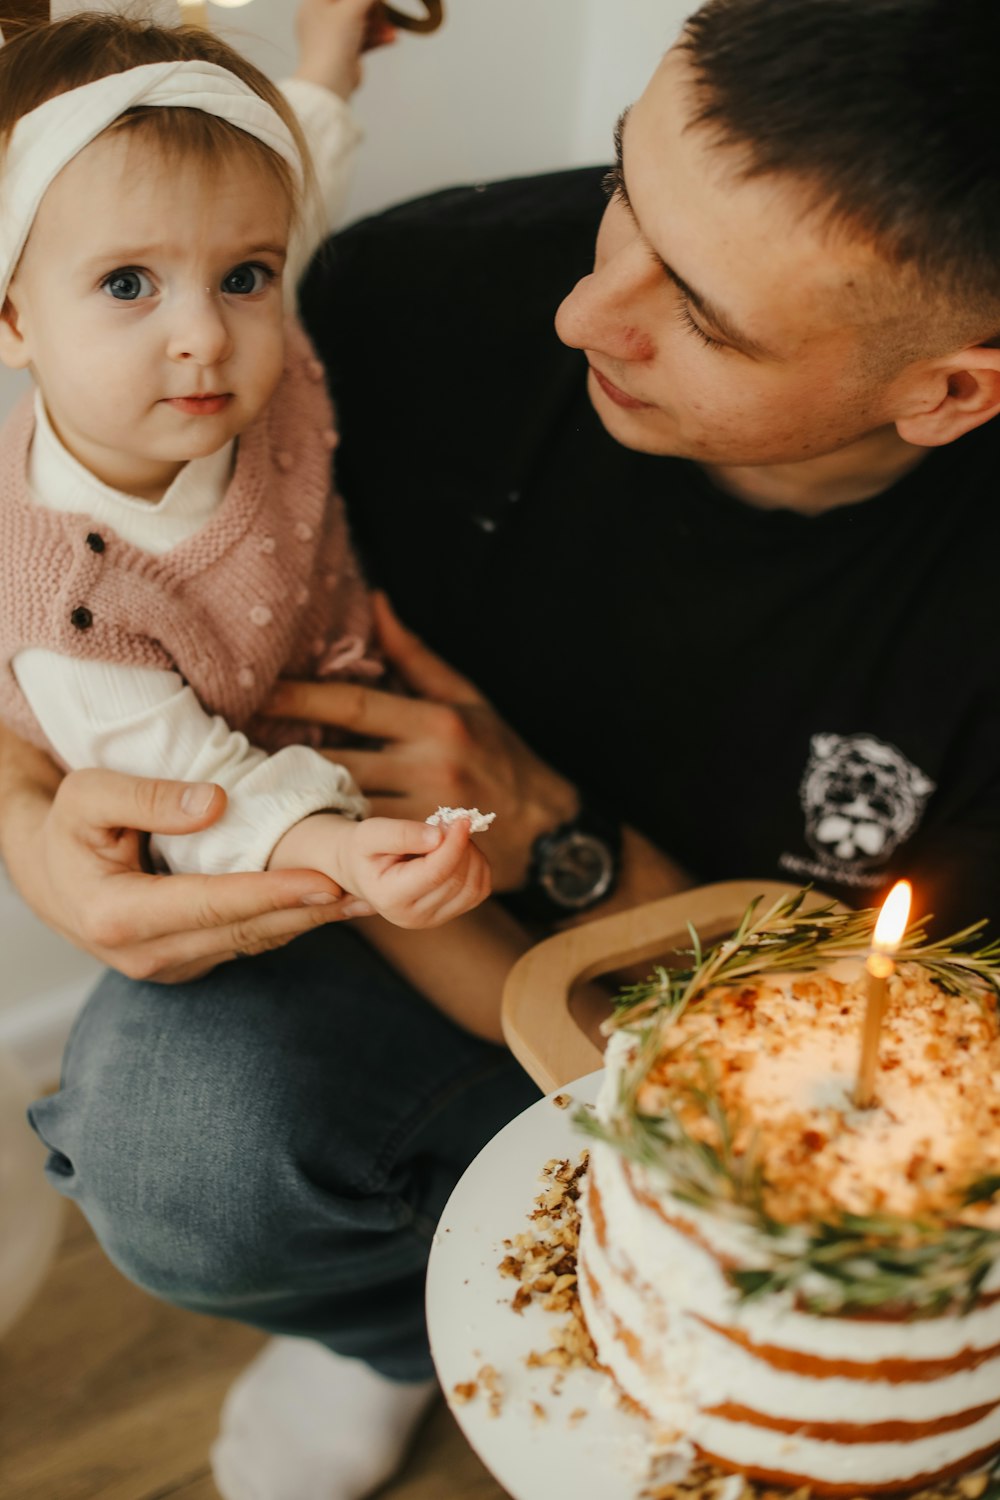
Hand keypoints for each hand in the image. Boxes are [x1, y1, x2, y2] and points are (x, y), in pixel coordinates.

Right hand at [0, 759, 364, 982]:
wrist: (46, 873)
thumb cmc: (67, 827)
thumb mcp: (88, 795)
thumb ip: (148, 797)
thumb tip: (217, 804)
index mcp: (117, 916)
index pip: (210, 904)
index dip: (272, 892)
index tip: (326, 878)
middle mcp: (145, 955)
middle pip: (242, 932)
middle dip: (308, 912)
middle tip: (369, 891)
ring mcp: (167, 967)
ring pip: (250, 943)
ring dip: (307, 923)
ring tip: (364, 899)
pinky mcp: (186, 965)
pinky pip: (244, 944)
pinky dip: (287, 924)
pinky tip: (327, 906)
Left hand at [263, 593, 579, 889]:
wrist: (552, 834)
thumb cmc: (505, 758)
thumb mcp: (468, 700)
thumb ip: (415, 656)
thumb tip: (376, 602)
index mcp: (435, 721)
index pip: (353, 704)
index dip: (299, 698)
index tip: (255, 691)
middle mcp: (428, 765)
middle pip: (336, 759)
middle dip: (284, 756)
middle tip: (233, 749)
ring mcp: (424, 814)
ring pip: (344, 807)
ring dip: (298, 802)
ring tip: (251, 792)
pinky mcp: (422, 854)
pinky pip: (364, 845)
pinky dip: (330, 839)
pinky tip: (294, 835)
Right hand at [272, 812, 489, 927]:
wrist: (364, 871)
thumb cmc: (365, 849)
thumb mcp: (370, 833)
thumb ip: (401, 833)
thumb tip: (439, 836)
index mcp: (389, 898)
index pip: (435, 873)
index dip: (454, 844)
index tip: (461, 819)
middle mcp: (412, 918)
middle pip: (457, 880)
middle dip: (462, 846)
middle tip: (450, 823)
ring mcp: (433, 920)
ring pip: (473, 887)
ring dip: (472, 855)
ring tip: (450, 837)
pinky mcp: (449, 914)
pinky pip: (479, 890)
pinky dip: (477, 866)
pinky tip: (459, 852)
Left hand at [293, 0, 395, 99]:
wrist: (329, 82)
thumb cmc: (332, 42)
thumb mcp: (352, 9)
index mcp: (314, 4)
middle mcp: (320, 20)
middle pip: (350, 7)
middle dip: (372, 8)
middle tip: (387, 8)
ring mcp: (332, 38)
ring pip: (358, 24)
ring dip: (378, 24)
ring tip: (394, 26)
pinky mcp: (343, 54)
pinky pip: (361, 41)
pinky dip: (376, 38)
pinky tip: (392, 37)